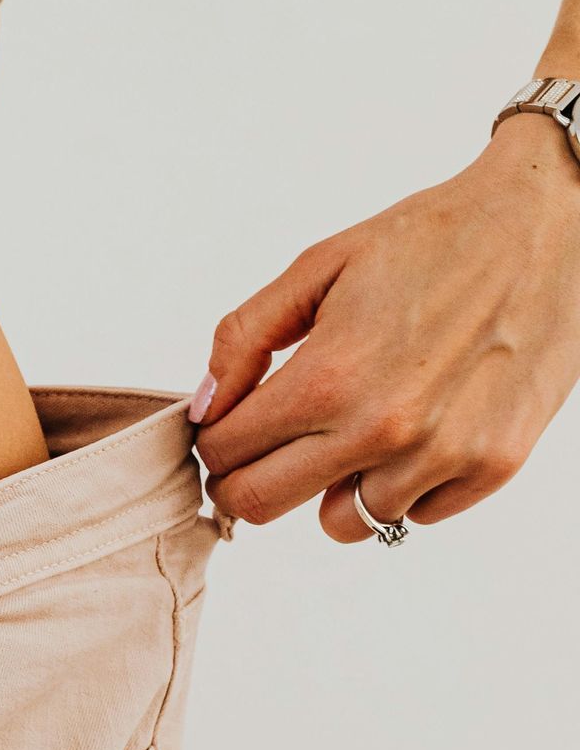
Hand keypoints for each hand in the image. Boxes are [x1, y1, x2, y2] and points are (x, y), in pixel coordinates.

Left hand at [193, 111, 579, 541]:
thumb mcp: (318, 266)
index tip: (226, 426)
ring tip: (356, 427)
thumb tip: (204, 405)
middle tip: (264, 446)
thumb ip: (245, 338)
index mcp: (329, 377)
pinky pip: (414, 515)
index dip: (213, 440)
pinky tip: (416, 427)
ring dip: (334, 484)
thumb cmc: (433, 239)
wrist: (545, 226)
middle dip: (248, 478)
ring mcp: (441, 457)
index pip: (224, 455)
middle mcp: (381, 430)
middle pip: (263, 506)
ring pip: (343, 522)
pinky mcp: (492, 468)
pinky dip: (403, 484)